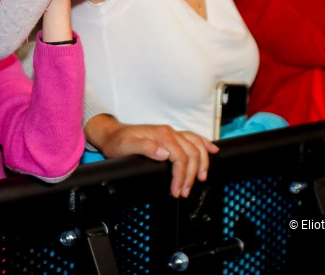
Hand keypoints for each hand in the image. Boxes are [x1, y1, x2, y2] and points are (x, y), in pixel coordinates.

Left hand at [85, 115, 218, 197]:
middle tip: (184, 191)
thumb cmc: (118, 142)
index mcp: (161, 135)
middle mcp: (169, 133)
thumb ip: (145, 147)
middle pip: (191, 154)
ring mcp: (172, 133)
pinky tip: (212, 150)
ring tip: (201, 179)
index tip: (177, 190)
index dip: (181, 176)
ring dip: (202, 163)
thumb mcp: (126, 146)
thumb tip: (164, 153)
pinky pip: (193, 138)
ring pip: (196, 146)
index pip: (180, 157)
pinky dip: (205, 144)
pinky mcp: (171, 136)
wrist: (112, 134)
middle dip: (191, 175)